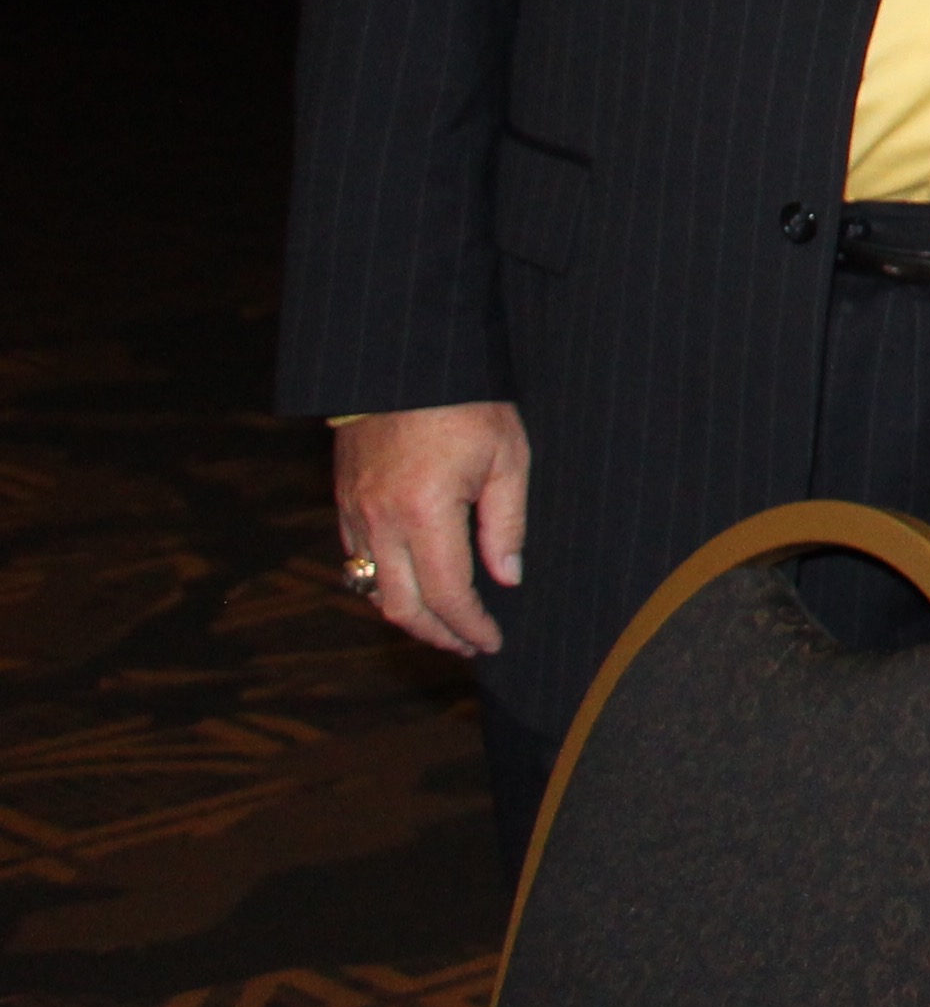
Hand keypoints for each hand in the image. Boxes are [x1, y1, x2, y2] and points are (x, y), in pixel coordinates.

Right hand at [336, 402, 529, 656]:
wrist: (405, 362)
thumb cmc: (466, 403)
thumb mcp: (507, 456)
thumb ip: (507, 524)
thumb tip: (509, 578)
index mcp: (425, 513)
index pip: (448, 595)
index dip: (471, 626)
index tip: (492, 642)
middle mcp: (380, 522)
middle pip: (401, 607)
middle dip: (437, 635)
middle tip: (468, 644)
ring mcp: (355, 512)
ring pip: (371, 589)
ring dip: (407, 613)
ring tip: (443, 622)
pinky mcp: (344, 500)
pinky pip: (355, 560)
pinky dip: (382, 582)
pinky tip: (411, 582)